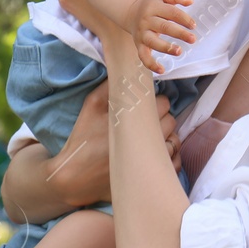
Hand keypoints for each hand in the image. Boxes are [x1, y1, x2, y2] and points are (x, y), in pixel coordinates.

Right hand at [37, 83, 181, 210]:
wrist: (74, 176)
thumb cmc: (83, 138)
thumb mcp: (91, 105)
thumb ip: (110, 86)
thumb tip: (128, 71)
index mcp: (133, 120)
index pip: (163, 103)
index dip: (156, 103)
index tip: (146, 106)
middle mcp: (144, 140)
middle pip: (171, 121)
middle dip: (161, 119)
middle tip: (148, 122)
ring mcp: (148, 160)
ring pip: (174, 142)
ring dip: (167, 137)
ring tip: (152, 138)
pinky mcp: (149, 176)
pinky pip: (174, 164)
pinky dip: (170, 157)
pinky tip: (156, 153)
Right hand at [128, 0, 196, 74]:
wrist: (131, 12)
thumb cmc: (153, 5)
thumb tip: (190, 1)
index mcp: (154, 7)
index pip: (171, 13)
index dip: (184, 19)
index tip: (193, 25)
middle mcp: (147, 20)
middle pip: (164, 27)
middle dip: (179, 33)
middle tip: (193, 39)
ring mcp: (142, 34)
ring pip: (153, 42)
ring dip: (166, 47)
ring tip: (179, 51)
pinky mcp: (139, 45)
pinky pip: (143, 56)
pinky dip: (151, 64)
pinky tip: (162, 70)